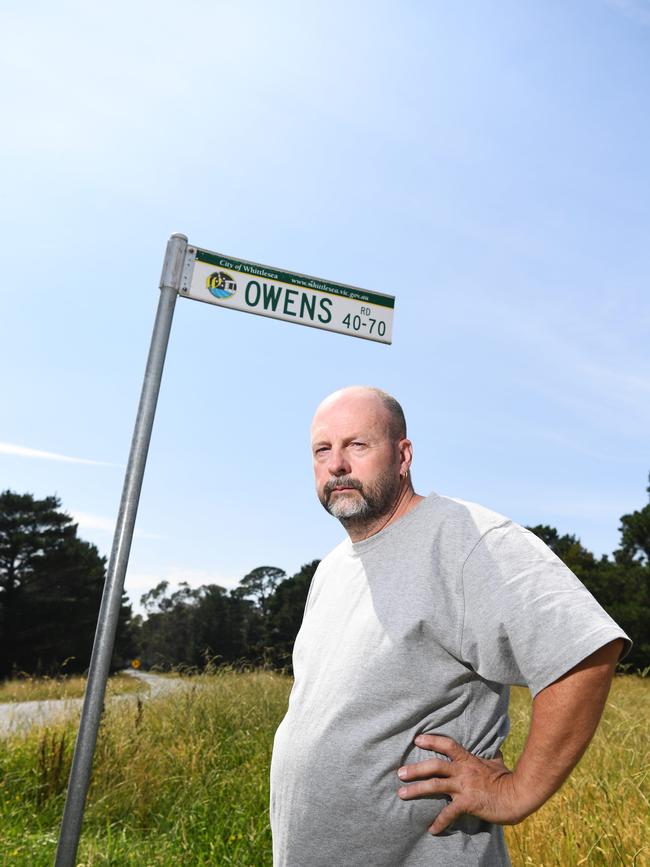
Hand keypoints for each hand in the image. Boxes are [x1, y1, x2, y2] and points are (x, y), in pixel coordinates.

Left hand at [397, 734, 524, 833]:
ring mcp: (464, 786)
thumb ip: (489, 756)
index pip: (447, 744)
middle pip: (434, 765)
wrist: (517, 795)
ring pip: (435, 785)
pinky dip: (440, 822)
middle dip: (415, 768)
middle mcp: (463, 771)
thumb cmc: (507, 779)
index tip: (416, 739)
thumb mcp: (496, 762)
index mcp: (468, 759)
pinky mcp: (468, 803)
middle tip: (399, 773)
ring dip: (417, 789)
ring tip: (402, 794)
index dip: (431, 740)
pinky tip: (432, 830)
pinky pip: (449, 813)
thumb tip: (493, 748)